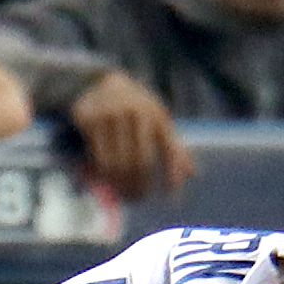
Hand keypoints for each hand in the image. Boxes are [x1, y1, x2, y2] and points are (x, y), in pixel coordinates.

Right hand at [65, 72, 191, 198]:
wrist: (98, 84)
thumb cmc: (135, 108)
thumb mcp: (158, 120)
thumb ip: (173, 147)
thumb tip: (193, 174)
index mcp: (157, 115)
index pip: (169, 150)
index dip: (172, 175)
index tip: (172, 198)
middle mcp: (136, 114)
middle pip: (140, 161)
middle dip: (140, 185)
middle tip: (138, 199)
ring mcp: (112, 116)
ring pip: (116, 163)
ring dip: (120, 184)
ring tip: (122, 194)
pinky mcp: (91, 121)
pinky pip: (97, 157)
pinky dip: (103, 174)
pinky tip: (106, 181)